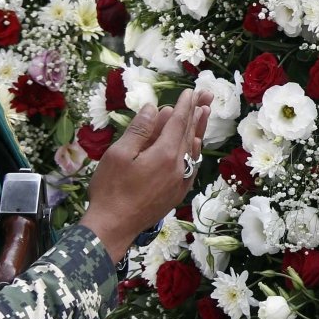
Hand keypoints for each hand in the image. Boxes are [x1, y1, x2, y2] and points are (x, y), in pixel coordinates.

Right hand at [80, 90, 211, 261]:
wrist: (114, 227)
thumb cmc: (111, 189)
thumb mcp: (119, 154)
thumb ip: (140, 130)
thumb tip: (156, 108)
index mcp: (165, 154)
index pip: (179, 123)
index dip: (185, 106)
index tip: (191, 91)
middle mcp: (179, 167)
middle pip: (190, 133)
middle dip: (198, 112)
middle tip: (207, 95)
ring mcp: (181, 181)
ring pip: (193, 149)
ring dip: (198, 129)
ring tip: (205, 113)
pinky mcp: (177, 192)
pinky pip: (191, 165)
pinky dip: (193, 150)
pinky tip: (193, 144)